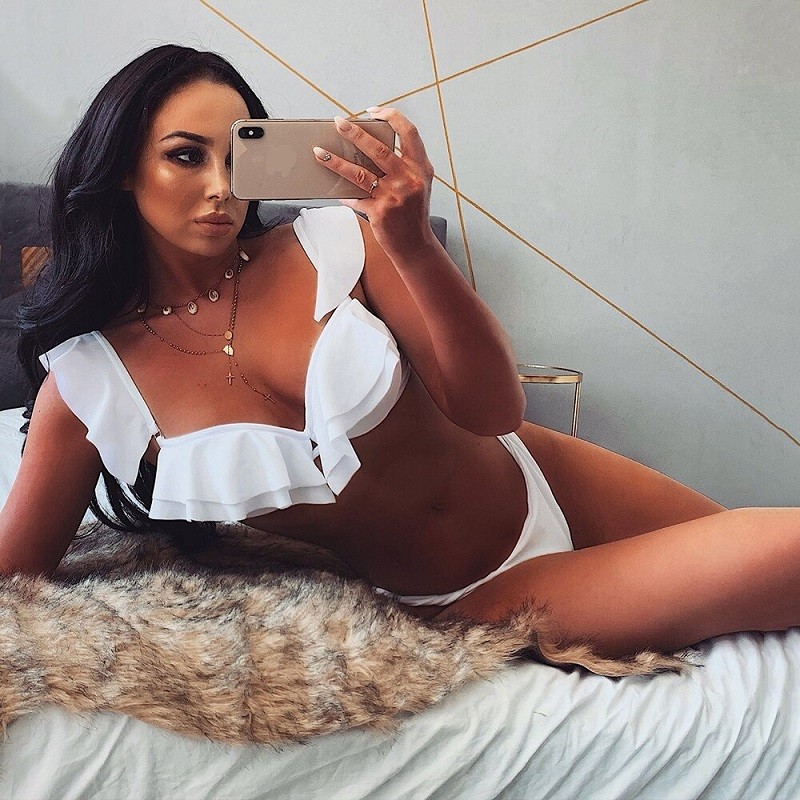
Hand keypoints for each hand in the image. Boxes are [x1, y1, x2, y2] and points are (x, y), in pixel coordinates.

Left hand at [313, 107, 435, 256]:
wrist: (416, 246)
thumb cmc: (414, 214)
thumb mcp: (418, 185)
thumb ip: (404, 166)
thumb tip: (370, 148)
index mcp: (421, 168)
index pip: (408, 132)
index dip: (391, 116)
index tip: (373, 112)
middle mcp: (409, 180)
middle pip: (378, 149)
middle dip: (355, 133)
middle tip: (339, 123)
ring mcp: (394, 196)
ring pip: (359, 173)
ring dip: (336, 161)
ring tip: (320, 151)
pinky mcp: (380, 213)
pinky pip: (355, 198)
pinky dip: (343, 193)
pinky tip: (334, 188)